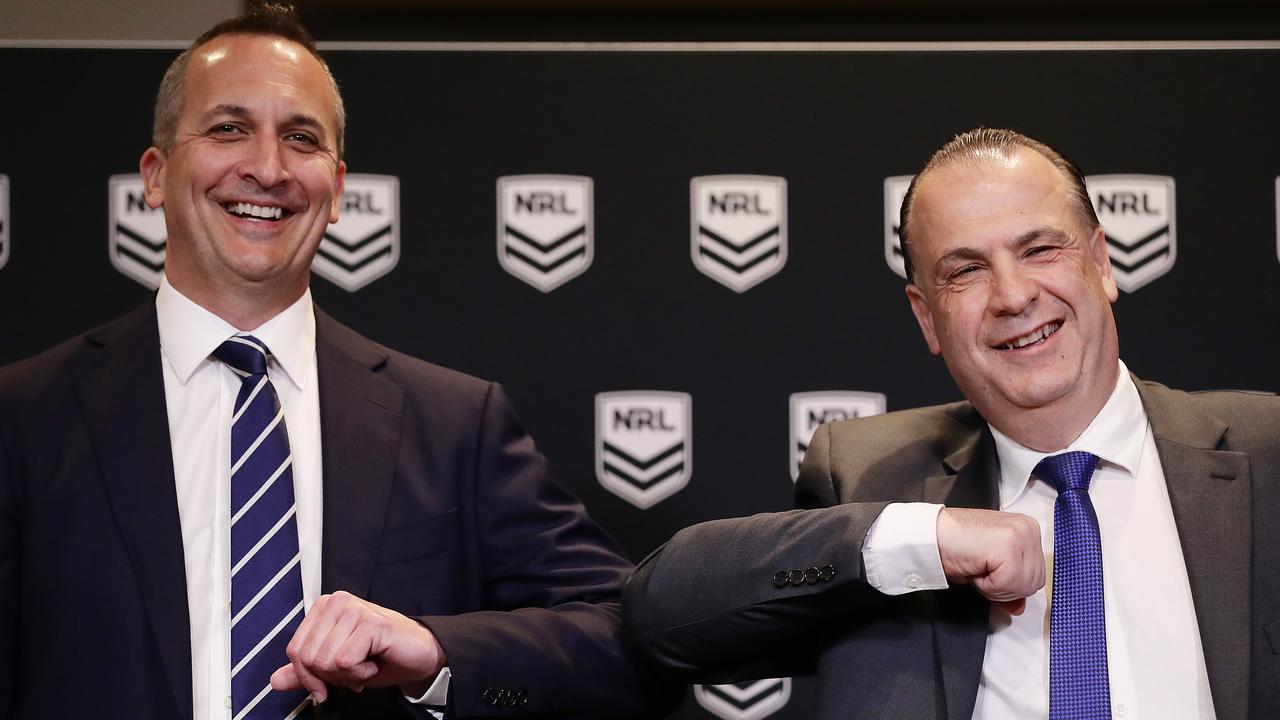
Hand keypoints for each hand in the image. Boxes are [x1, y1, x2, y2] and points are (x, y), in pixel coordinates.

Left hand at [270, 591, 446, 702]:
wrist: (419, 655)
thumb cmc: (380, 656)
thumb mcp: (335, 668)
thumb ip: (305, 672)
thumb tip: (276, 680)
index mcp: (324, 608)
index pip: (295, 649)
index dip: (308, 676)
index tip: (327, 682)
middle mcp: (337, 602)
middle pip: (308, 657)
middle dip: (331, 676)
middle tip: (354, 670)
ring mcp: (354, 609)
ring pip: (326, 661)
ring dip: (348, 675)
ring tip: (366, 664)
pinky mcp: (371, 622)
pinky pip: (346, 662)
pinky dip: (361, 673)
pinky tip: (374, 662)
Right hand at [936, 508, 1043, 615]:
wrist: (928, 535)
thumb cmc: (953, 546)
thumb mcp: (989, 569)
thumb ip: (1009, 586)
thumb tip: (1019, 608)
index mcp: (1027, 529)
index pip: (1037, 577)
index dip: (1009, 584)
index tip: (988, 569)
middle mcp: (1029, 528)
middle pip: (1033, 583)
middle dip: (1004, 587)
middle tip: (980, 568)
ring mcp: (1021, 534)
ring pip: (1023, 585)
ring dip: (995, 586)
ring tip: (977, 565)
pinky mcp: (1009, 543)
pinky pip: (1008, 583)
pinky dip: (988, 585)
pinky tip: (975, 566)